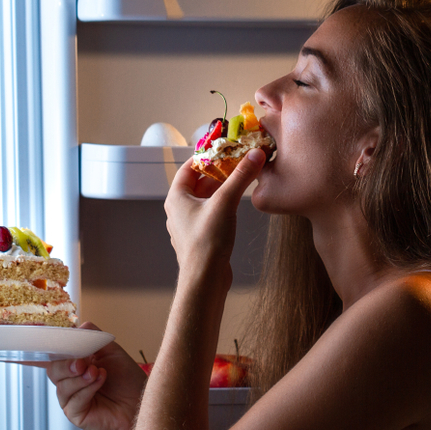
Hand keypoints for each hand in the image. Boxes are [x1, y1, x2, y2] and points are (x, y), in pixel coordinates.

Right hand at [44, 322, 145, 429]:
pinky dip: (86, 390)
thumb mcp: (111, 351)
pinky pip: (72, 401)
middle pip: (53, 370)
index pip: (56, 356)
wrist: (140, 401)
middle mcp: (70, 381)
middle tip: (83, 363)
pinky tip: (100, 382)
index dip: (58, 350)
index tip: (67, 345)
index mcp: (75, 365)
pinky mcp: (76, 414)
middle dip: (67, 365)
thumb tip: (79, 326)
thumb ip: (93, 338)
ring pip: (61, 386)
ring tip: (98, 373)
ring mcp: (71, 399)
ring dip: (80, 378)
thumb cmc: (128, 380)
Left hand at [164, 149, 264, 281]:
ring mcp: (189, 225)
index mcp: (176, 198)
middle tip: (238, 163)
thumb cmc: (206, 244)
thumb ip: (241, 177)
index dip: (207, 156)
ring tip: (241, 181)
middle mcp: (179, 210)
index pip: (189, 167)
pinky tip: (236, 205)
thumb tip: (254, 155)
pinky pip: (210, 213)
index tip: (224, 150)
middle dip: (219, 173)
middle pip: (199, 182)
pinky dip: (222, 205)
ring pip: (206, 199)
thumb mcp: (225, 202)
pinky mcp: (200, 237)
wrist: (205, 280)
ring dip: (222, 189)